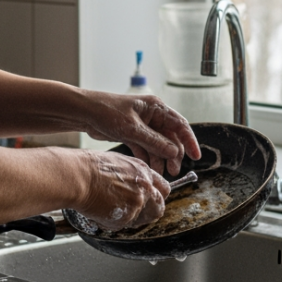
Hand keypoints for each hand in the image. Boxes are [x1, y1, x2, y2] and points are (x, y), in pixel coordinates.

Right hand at [72, 150, 169, 230]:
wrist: (77, 176)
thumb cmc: (90, 166)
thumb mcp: (119, 162)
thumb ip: (133, 176)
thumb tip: (134, 184)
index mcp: (144, 172)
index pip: (163, 189)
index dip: (156, 196)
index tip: (150, 200)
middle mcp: (145, 188)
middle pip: (159, 207)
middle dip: (149, 211)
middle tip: (133, 210)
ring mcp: (136, 204)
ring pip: (141, 219)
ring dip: (130, 217)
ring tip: (111, 208)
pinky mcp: (125, 218)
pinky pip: (123, 225)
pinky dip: (113, 222)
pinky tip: (101, 210)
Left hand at [82, 92, 201, 174]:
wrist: (85, 112)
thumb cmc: (107, 111)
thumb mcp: (132, 129)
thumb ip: (154, 141)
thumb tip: (174, 151)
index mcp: (156, 108)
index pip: (180, 125)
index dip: (189, 141)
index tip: (196, 156)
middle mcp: (152, 116)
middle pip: (170, 137)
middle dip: (173, 154)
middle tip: (173, 170)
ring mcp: (143, 126)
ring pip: (158, 145)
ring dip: (160, 158)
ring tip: (160, 173)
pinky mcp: (133, 134)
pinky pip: (146, 148)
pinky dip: (148, 158)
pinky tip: (149, 168)